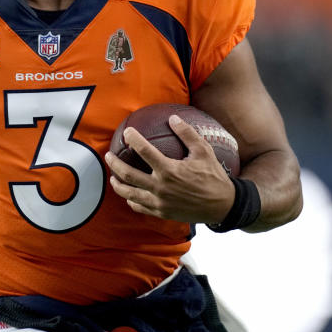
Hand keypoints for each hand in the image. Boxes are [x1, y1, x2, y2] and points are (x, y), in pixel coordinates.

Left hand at [105, 114, 234, 223]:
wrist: (222, 206)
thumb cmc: (213, 177)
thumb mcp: (204, 152)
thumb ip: (187, 134)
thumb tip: (173, 118)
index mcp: (169, 170)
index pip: (144, 151)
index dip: (133, 139)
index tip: (126, 132)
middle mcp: (160, 187)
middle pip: (128, 174)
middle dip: (115, 164)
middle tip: (109, 156)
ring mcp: (159, 202)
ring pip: (129, 194)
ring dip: (118, 184)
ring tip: (113, 177)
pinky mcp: (161, 213)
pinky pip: (139, 207)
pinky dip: (131, 200)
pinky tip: (129, 195)